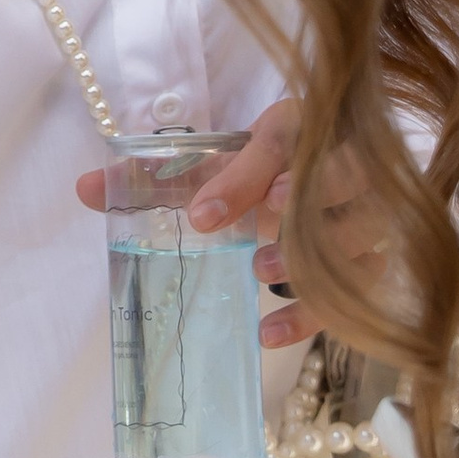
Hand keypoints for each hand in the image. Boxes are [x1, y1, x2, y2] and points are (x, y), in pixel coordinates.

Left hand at [74, 97, 389, 350]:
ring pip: (362, 231)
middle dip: (300, 212)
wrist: (320, 172)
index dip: (242, 178)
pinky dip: (315, 313)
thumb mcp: (214, 163)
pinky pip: (361, 285)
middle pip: (343, 176)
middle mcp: (342, 158)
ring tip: (262, 277)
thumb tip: (84, 189)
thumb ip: (157, 176)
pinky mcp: (374, 254)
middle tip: (252, 251)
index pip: (276, 142)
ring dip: (314, 258)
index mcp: (297, 125)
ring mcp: (368, 207)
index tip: (201, 219)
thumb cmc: (260, 168)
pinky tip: (269, 331)